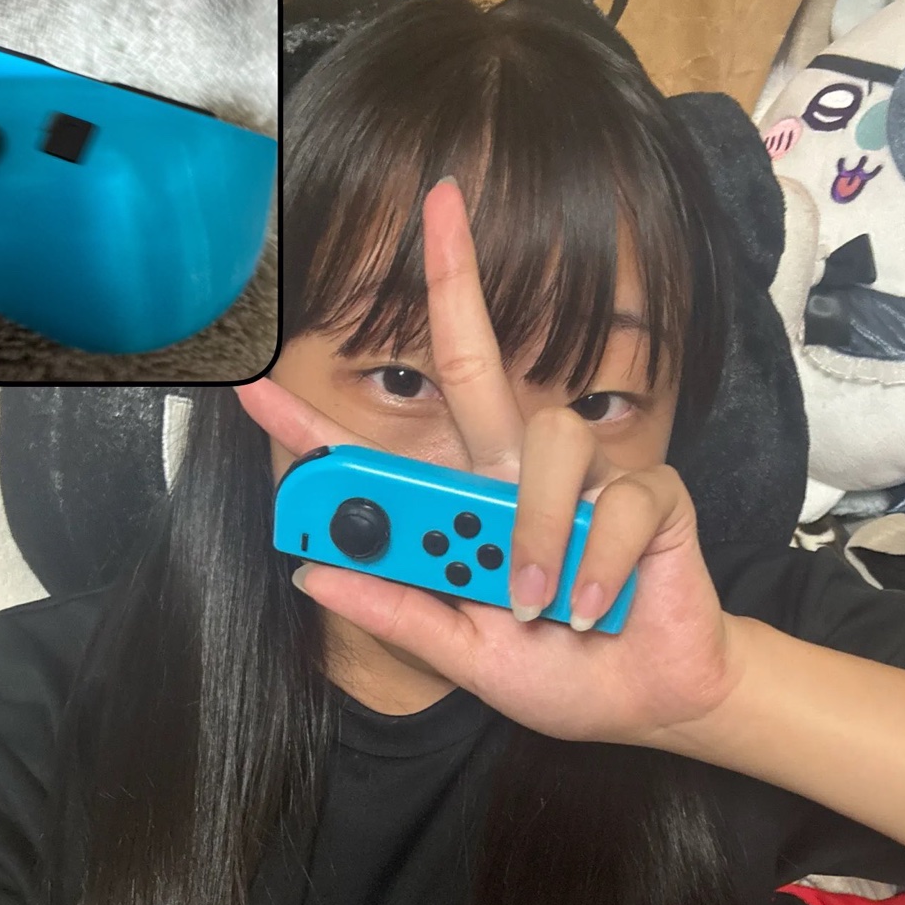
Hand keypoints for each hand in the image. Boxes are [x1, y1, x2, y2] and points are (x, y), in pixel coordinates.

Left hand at [236, 179, 742, 745]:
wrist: (647, 700)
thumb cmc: (559, 672)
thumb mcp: (464, 654)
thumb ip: (398, 614)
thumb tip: (312, 575)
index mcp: (465, 514)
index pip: (383, 461)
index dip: (319, 427)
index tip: (253, 389)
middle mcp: (518, 479)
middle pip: (478, 365)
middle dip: (456, 283)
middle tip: (439, 204)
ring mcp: (587, 479)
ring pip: (547, 435)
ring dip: (532, 529)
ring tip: (533, 602)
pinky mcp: (650, 496)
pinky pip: (616, 502)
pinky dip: (594, 563)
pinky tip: (591, 607)